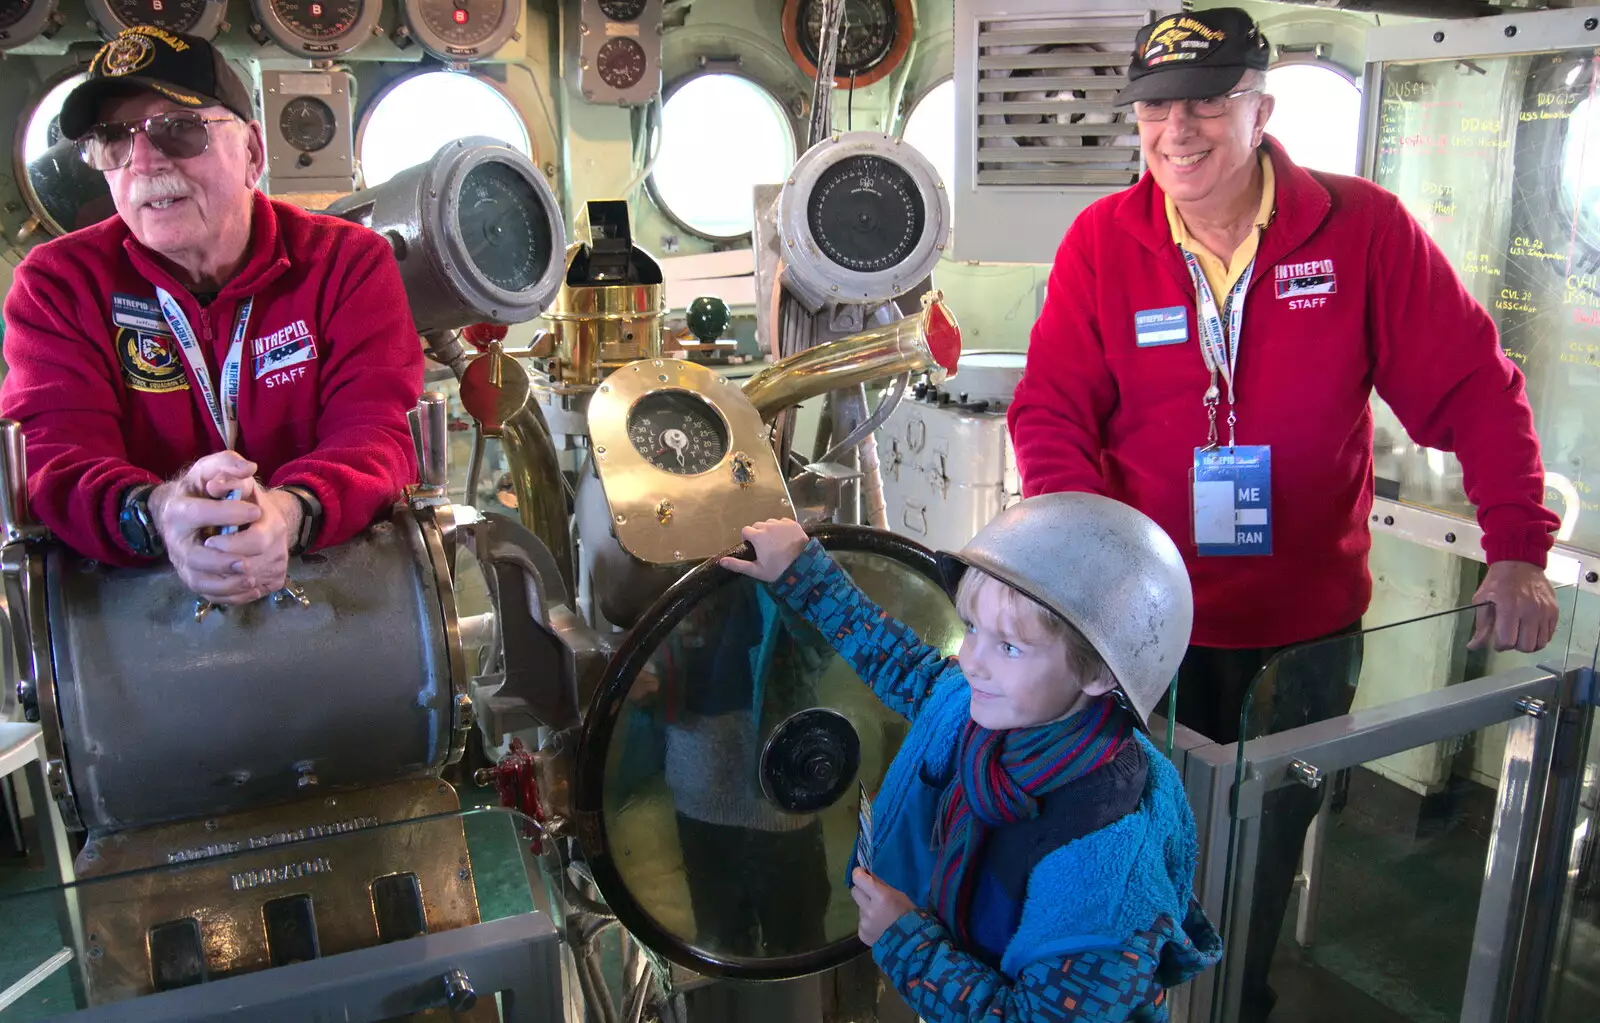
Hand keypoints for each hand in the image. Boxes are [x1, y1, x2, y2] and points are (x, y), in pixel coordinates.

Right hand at [147, 452, 298, 604]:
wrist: (186, 511)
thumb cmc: (201, 489)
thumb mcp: (211, 469)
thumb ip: (227, 464)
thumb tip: (248, 468)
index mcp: (178, 510)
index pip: (197, 514)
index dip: (226, 513)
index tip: (255, 510)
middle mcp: (175, 540)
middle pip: (195, 556)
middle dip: (223, 559)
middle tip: (249, 559)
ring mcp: (182, 562)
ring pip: (199, 581)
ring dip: (226, 583)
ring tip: (252, 577)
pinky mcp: (192, 576)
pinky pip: (207, 594)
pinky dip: (229, 595)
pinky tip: (251, 589)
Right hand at [718, 519, 809, 582]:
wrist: (803, 566)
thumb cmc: (777, 570)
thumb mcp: (756, 570)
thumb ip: (738, 564)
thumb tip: (721, 561)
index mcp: (757, 536)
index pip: (745, 530)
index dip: (747, 538)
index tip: (753, 548)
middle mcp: (768, 526)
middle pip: (758, 525)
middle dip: (758, 533)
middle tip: (765, 547)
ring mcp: (782, 523)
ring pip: (770, 522)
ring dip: (770, 529)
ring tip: (776, 542)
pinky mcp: (793, 523)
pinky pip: (783, 522)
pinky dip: (782, 528)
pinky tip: (786, 538)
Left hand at [850, 868, 915, 946]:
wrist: (910, 942)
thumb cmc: (907, 914)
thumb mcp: (897, 894)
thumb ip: (880, 885)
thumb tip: (868, 874)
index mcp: (880, 896)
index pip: (858, 878)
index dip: (859, 874)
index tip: (863, 874)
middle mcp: (869, 909)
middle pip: (854, 891)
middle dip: (861, 891)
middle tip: (871, 895)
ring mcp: (864, 923)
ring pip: (859, 908)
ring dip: (866, 908)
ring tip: (880, 916)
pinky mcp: (862, 934)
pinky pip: (861, 923)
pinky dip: (867, 923)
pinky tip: (878, 927)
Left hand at [1469, 560, 1559, 652]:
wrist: (1519, 562)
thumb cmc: (1498, 582)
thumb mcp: (1482, 600)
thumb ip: (1481, 626)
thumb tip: (1473, 646)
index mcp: (1509, 608)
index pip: (1508, 642)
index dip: (1500, 645)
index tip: (1497, 641)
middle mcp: (1529, 611)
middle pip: (1526, 646)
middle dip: (1514, 646)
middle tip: (1509, 637)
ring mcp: (1544, 611)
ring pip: (1540, 643)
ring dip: (1528, 643)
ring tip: (1520, 635)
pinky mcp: (1554, 610)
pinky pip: (1550, 634)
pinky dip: (1540, 637)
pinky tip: (1530, 630)